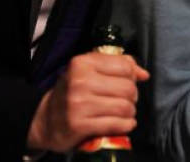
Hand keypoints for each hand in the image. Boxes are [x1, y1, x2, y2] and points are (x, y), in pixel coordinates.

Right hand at [26, 51, 148, 151]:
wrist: (46, 120)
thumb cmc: (73, 92)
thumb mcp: (90, 71)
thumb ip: (119, 65)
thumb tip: (143, 74)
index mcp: (82, 63)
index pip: (125, 67)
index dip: (132, 76)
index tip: (127, 83)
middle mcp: (79, 82)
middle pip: (128, 88)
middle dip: (132, 97)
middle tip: (125, 100)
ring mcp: (78, 104)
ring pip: (125, 107)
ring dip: (129, 112)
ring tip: (123, 113)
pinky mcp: (79, 125)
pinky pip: (116, 124)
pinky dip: (125, 125)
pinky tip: (123, 124)